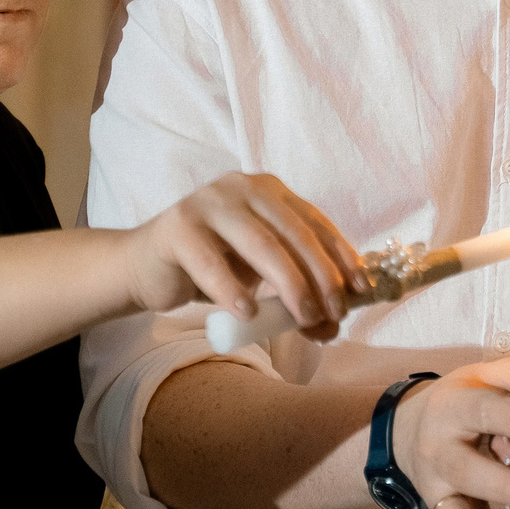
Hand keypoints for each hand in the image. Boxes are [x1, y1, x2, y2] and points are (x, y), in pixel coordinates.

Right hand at [126, 172, 363, 334]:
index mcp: (269, 191)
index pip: (315, 222)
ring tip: (304, 319)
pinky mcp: (177, 227)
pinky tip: (247, 313)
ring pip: (261, 245)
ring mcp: (207, 202)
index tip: (361, 290)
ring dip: (289, 286)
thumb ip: (295, 283)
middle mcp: (242, 187)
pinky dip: (233, 290)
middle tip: (333, 315)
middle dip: (320, 278)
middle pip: (293, 234)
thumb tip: (334, 321)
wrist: (148, 267)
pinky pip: (212, 262)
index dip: (342, 256)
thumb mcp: (260, 270)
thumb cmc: (213, 268)